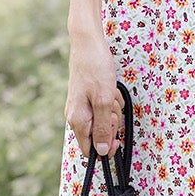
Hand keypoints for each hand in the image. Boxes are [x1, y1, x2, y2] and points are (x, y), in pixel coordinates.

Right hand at [64, 29, 123, 160]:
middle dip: (111, 123)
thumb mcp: (104, 101)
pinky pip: (104, 107)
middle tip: (112, 106)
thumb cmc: (95, 69)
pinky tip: (110, 88)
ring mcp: (82, 107)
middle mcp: (77, 116)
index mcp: (78, 120)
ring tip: (111, 93)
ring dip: (113, 109)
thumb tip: (100, 151)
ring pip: (104, 120)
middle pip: (99, 135)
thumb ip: (103, 128)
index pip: (89, 150)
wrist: (88, 44)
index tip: (117, 140)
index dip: (104, 148)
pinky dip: (111, 100)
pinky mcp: (89, 98)